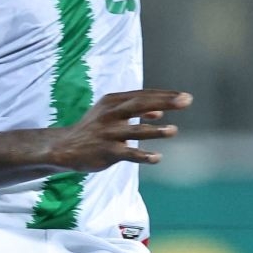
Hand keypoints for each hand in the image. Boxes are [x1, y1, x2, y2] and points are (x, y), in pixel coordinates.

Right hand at [48, 89, 190, 171]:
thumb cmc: (94, 128)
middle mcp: (110, 114)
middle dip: (165, 102)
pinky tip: (157, 158)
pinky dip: (143, 156)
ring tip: (174, 130)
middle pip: (141, 105)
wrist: (66, 147)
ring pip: (135, 130)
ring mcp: (108, 133)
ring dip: (155, 131)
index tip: (185, 96)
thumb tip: (160, 112)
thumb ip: (135, 111)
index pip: (143, 95)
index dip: (165, 95)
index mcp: (113, 102)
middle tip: (186, 101)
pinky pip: (128, 154)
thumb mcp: (111, 114)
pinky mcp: (107, 151)